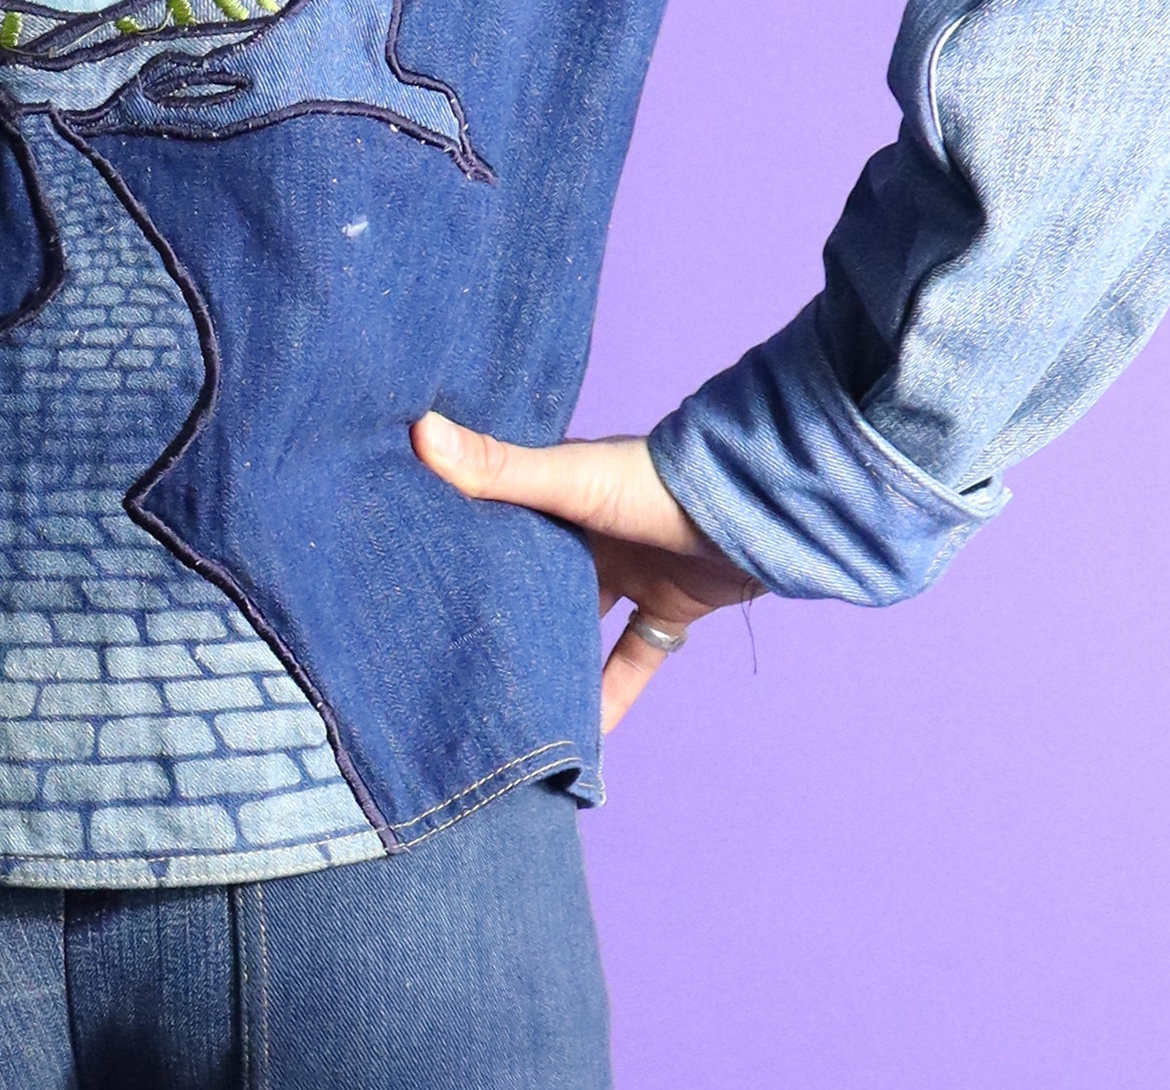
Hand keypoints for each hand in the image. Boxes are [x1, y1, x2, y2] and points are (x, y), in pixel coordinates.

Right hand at [412, 413, 756, 733]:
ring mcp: (630, 570)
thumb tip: (418, 432)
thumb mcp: (568, 478)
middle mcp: (590, 530)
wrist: (755, 512)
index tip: (414, 567)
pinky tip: (585, 737)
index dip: (459, 537)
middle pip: (535, 575)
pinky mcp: (666, 608)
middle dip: (502, 606)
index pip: (497, 514)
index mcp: (559, 490)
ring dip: (553, 656)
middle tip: (450, 647)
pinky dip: (611, 694)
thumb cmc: (655, 482)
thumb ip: (497, 468)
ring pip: (579, 622)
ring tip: (507, 698)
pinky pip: (631, 659)